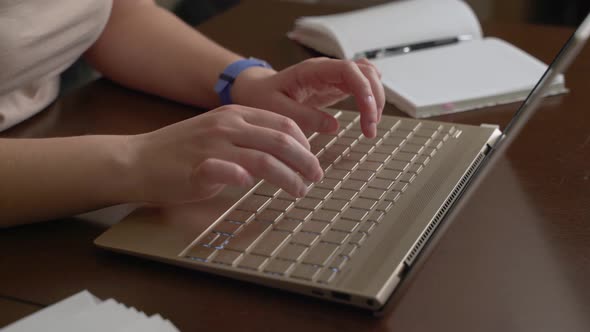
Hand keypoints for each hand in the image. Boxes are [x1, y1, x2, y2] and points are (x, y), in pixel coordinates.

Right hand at [128, 105, 321, 203]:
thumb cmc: (180, 150)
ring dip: (289, 178)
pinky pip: (226, 171)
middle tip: (316, 177)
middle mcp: (227, 125)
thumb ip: (249, 138)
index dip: (305, 143)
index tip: (312, 160)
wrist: (138, 160)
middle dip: (306, 161)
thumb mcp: (219, 132)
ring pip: (264, 159)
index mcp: (235, 114)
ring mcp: (212, 146)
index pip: (283, 123)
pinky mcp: (197, 168)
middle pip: (281, 141)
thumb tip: (283, 153)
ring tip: (299, 190)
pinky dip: (242, 179)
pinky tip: (250, 187)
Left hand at [231, 57, 384, 137]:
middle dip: (374, 99)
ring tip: (370, 127)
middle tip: (370, 129)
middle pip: (365, 72)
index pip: (349, 70)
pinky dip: (370, 101)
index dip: (364, 90)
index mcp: (312, 70)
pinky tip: (370, 117)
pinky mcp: (335, 88)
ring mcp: (333, 78)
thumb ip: (303, 117)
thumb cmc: (262, 97)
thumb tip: (333, 125)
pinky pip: (361, 87)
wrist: (255, 92)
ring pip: (368, 78)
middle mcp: (327, 70)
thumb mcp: (276, 110)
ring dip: (375, 101)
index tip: (369, 115)